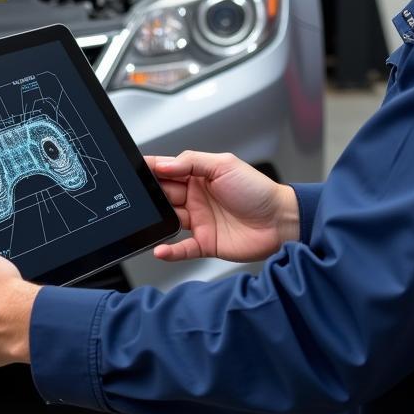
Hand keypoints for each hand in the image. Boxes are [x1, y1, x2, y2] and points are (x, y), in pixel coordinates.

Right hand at [147, 151, 299, 262]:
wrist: (280, 220)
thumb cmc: (257, 190)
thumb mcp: (224, 165)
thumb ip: (192, 162)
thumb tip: (164, 164)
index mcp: (199, 176)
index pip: (169, 170)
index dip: (151, 169)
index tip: (133, 169)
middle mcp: (196, 198)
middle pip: (165, 195)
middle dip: (150, 195)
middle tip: (136, 196)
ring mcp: (200, 221)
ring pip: (170, 220)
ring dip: (157, 220)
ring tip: (147, 219)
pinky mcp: (206, 243)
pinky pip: (183, 248)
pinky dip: (170, 251)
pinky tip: (160, 249)